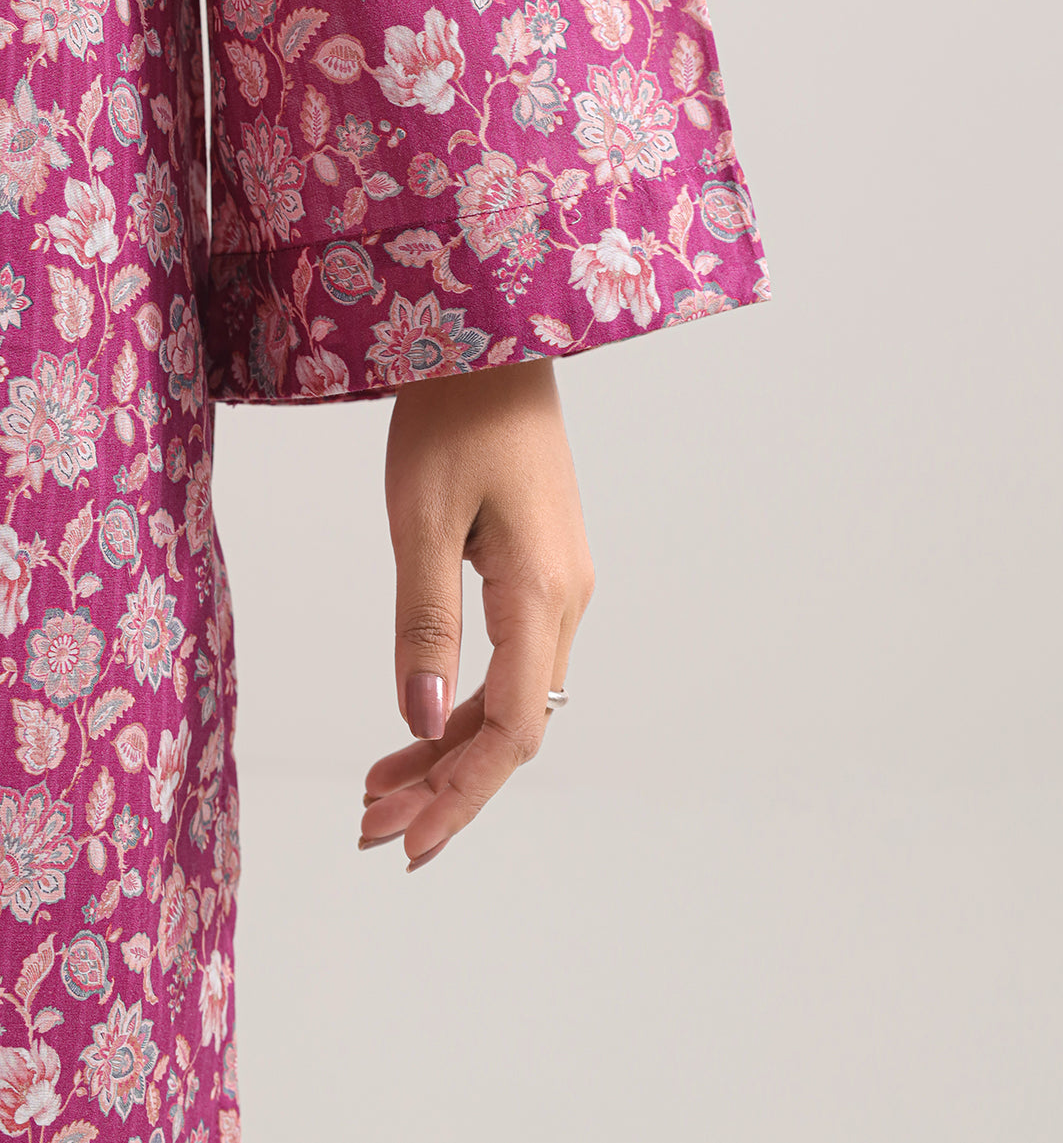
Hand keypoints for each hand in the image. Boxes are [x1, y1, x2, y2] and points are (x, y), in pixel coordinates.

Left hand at [359, 357, 593, 871]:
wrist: (495, 343)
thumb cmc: (454, 416)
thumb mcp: (422, 520)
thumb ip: (425, 624)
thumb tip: (423, 721)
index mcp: (542, 591)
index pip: (510, 729)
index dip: (460, 794)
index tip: (407, 842)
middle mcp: (567, 598)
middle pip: (515, 726)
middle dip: (446, 785)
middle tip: (371, 829)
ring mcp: (562, 582)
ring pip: (514, 696)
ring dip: (451, 748)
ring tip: (381, 787)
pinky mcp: (544, 566)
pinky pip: (512, 658)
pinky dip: (465, 700)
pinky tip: (420, 720)